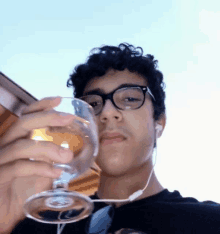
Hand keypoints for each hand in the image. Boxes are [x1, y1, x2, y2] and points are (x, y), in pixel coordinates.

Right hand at [0, 96, 74, 232]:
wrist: (4, 214)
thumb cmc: (22, 190)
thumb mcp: (43, 171)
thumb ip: (54, 160)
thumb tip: (75, 152)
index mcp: (16, 141)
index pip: (26, 116)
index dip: (40, 106)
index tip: (59, 100)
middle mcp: (6, 146)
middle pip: (23, 124)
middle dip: (47, 118)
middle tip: (68, 118)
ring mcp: (0, 161)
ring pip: (22, 146)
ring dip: (48, 148)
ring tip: (68, 155)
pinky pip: (19, 168)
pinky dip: (40, 168)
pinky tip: (56, 173)